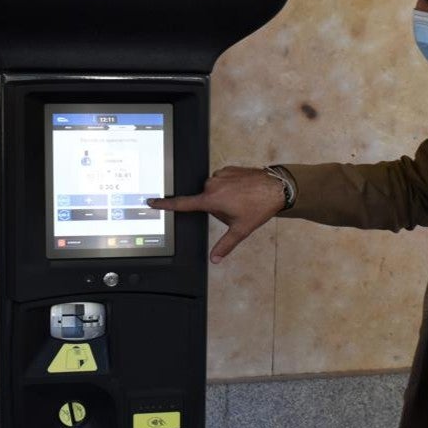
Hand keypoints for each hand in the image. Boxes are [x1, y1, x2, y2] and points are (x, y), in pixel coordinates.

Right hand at [148, 166, 284, 263]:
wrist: (275, 187)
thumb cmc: (258, 208)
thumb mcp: (240, 230)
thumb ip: (225, 246)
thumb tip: (215, 259)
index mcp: (211, 200)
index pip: (182, 204)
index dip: (165, 204)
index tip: (152, 201)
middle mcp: (212, 185)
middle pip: (204, 199)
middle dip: (215, 206)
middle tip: (234, 210)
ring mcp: (220, 175)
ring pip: (214, 189)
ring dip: (223, 196)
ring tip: (241, 200)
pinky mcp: (228, 168)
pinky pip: (222, 180)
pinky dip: (229, 186)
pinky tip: (242, 191)